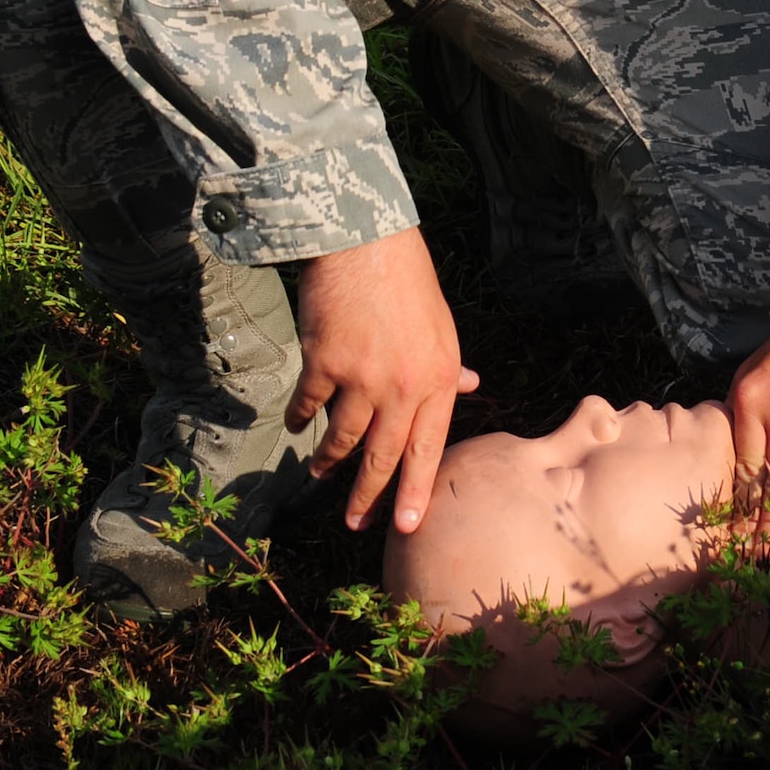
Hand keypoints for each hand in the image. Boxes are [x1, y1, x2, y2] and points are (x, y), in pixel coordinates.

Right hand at [284, 227, 477, 534]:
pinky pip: (309, 407)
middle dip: (369, 496)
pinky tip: (296, 425)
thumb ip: (450, 366)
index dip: (416, 490)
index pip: (429, 447)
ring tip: (318, 473)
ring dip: (328, 461)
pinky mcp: (324, 365)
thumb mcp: (441, 326)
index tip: (407, 526)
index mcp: (438, 378)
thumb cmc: (407, 281)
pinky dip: (300, 419)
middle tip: (356, 524)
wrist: (366, 243)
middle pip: (383, 455)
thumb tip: (473, 386)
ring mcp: (363, 378)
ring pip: (343, 438)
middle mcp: (403, 386)